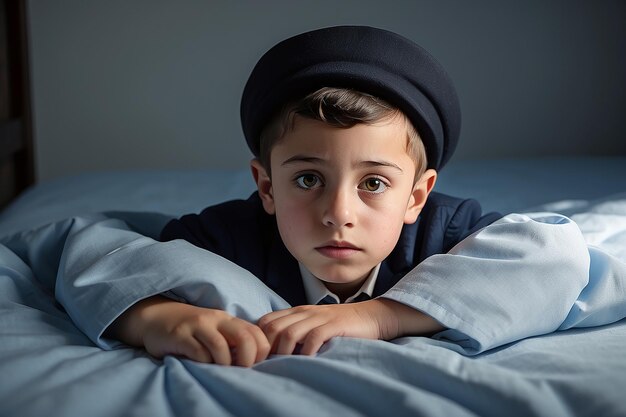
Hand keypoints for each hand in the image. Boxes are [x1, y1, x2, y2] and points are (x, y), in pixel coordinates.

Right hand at [105, 296, 269, 366]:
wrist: (156, 316)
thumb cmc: (191, 329)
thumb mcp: (215, 329)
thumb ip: (232, 340)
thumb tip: (254, 361)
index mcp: (228, 319)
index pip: (256, 333)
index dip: (261, 352)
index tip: (253, 364)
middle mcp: (215, 319)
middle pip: (245, 338)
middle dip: (247, 359)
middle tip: (240, 371)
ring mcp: (197, 326)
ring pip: (221, 347)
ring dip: (224, 364)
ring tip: (219, 370)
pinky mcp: (180, 335)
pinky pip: (198, 352)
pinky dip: (203, 363)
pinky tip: (200, 365)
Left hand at [257, 298, 442, 355]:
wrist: (371, 316)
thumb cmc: (340, 326)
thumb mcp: (313, 325)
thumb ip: (295, 332)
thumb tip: (272, 353)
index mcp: (296, 312)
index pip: (265, 321)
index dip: (258, 340)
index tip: (260, 359)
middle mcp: (304, 312)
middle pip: (272, 328)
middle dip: (266, 349)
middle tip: (268, 367)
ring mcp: (319, 317)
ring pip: (289, 333)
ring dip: (283, 353)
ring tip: (284, 367)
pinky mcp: (333, 325)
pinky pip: (313, 337)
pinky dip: (305, 352)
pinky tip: (306, 362)